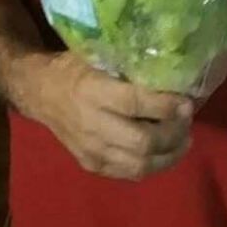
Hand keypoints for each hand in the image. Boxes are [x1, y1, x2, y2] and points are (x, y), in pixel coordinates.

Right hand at [13, 51, 193, 180]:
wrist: (39, 92)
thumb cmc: (73, 67)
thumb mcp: (96, 53)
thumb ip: (127, 64)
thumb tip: (171, 66)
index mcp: (92, 91)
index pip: (135, 104)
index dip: (165, 106)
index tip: (187, 102)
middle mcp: (91, 124)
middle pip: (142, 142)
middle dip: (173, 134)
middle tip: (188, 121)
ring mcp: (90, 149)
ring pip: (138, 164)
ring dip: (169, 155)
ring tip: (184, 140)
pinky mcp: (90, 165)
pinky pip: (128, 173)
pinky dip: (153, 165)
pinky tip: (166, 152)